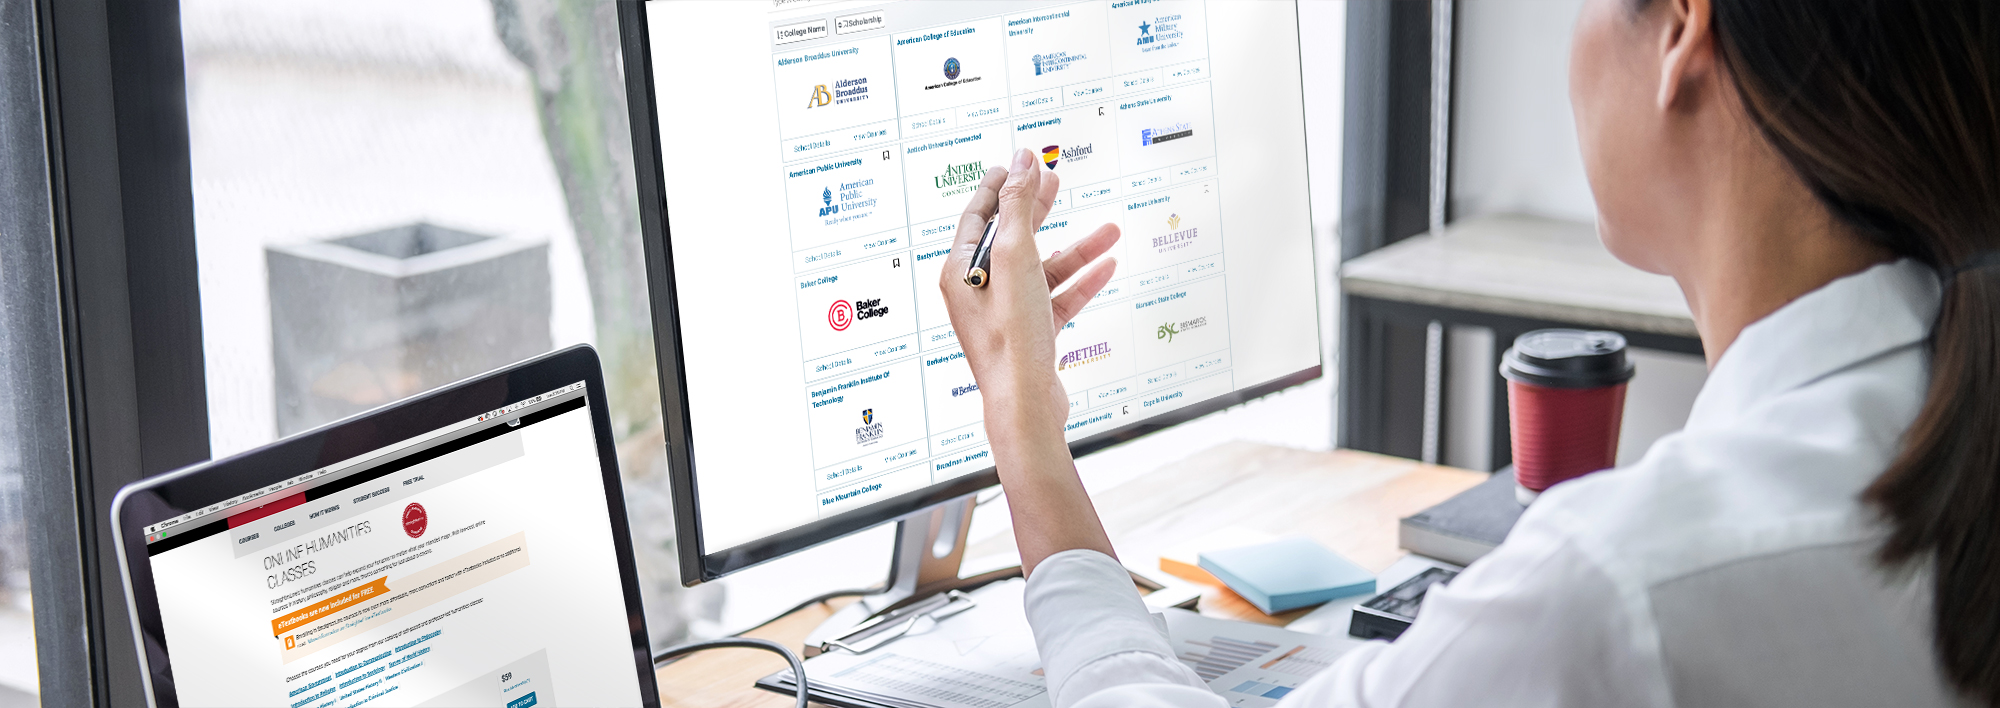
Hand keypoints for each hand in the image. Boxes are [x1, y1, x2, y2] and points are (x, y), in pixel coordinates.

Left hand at [940, 148, 1120, 436]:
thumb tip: (1022, 162)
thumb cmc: (1011, 339)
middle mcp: (980, 291)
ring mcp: (1007, 313)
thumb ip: (1020, 206)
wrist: (1025, 404)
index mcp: (962, 271)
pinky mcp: (1032, 334)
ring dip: (1077, 249)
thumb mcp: (1015, 257)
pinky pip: (1059, 298)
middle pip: (1011, 237)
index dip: (998, 187)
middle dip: (1038, 209)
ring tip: (1109, 230)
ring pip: (1044, 269)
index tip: (1014, 165)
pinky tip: (1107, 266)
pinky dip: (1082, 281)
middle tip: (1056, 182)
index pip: (978, 216)